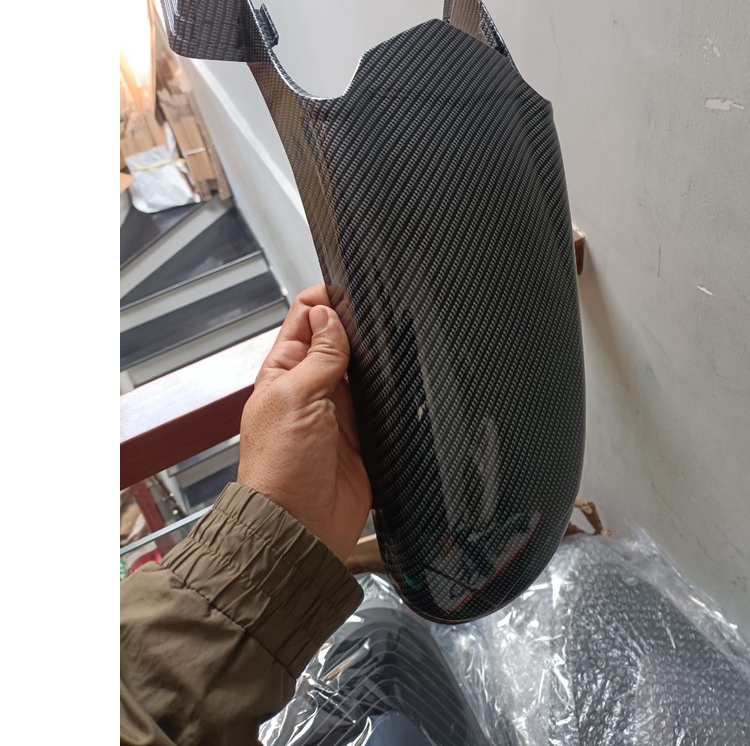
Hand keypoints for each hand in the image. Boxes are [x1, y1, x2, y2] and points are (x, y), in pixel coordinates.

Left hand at [237, 285, 371, 562]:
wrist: (300, 527)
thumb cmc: (279, 471)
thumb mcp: (296, 398)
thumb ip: (319, 355)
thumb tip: (329, 313)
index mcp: (284, 370)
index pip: (305, 317)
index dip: (327, 299)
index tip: (352, 292)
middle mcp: (311, 386)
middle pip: (339, 338)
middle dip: (358, 326)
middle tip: (379, 320)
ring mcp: (338, 409)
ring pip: (364, 367)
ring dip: (375, 359)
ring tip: (390, 350)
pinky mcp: (363, 432)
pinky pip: (381, 401)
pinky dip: (391, 392)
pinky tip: (399, 384)